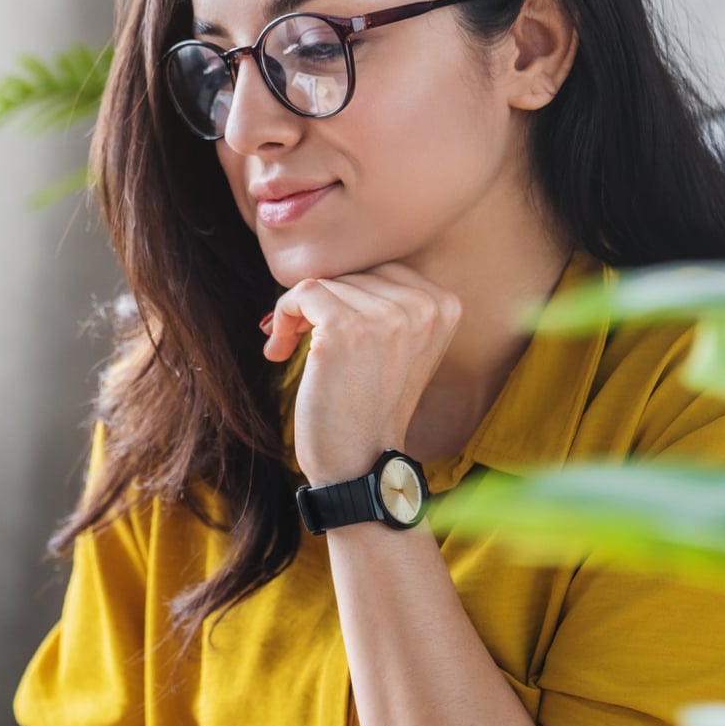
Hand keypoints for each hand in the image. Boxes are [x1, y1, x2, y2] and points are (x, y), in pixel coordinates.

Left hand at [259, 262, 461, 484]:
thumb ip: (387, 302)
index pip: (380, 269)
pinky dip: (282, 317)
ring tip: (292, 348)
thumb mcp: (399, 346)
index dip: (346, 294)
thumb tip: (335, 262)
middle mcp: (423, 306)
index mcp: (445, 305)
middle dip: (320, 304)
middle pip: (351, 272)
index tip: (327, 326)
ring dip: (297, 314)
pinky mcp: (345, 329)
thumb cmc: (370, 406)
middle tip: (302, 339)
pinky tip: (280, 351)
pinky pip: (302, 293)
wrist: (360, 464)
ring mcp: (386, 316)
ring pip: (324, 282)